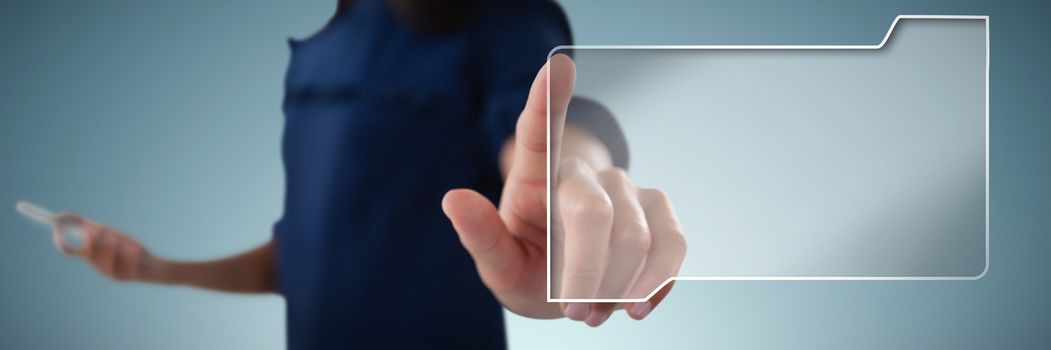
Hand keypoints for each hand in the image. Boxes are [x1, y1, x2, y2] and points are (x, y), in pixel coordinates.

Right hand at [53, 213, 157, 282]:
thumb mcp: (111, 236)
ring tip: (128, 244)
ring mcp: (110, 272)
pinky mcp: (123, 276)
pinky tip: (137, 253)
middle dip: (97, 236)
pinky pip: (125, 257)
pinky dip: (131, 251)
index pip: (69, 249)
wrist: (151, 268)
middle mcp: (98, 266)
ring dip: (118, 242)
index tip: (59, 223)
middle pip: (87, 249)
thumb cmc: (130, 251)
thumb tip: (68, 215)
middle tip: (104, 229)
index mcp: (92, 257)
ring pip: (107, 252)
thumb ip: (92, 227)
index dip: (62, 237)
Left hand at [442, 54, 686, 326]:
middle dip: (584, 273)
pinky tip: (635, 305)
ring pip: (637, 236)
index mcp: (534, 174)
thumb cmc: (527, 267)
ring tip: (591, 310)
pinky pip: (673, 245)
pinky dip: (656, 284)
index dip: (549, 97)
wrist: (569, 288)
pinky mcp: (659, 214)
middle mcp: (581, 173)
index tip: (557, 66)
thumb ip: (480, 237)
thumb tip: (453, 200)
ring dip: (616, 288)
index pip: (539, 129)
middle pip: (593, 213)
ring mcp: (625, 189)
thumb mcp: (497, 264)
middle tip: (571, 309)